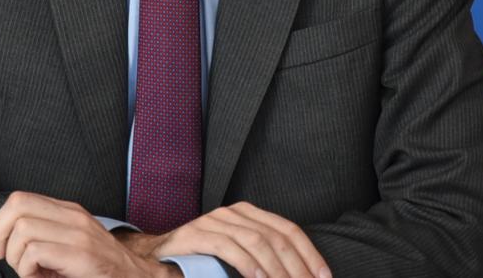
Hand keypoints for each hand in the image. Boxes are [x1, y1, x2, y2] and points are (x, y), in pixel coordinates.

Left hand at [0, 191, 173, 277]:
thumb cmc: (99, 268)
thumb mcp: (70, 243)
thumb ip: (45, 234)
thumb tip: (7, 241)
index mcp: (68, 211)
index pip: (19, 199)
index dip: (0, 223)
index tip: (1, 247)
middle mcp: (73, 217)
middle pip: (17, 205)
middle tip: (7, 257)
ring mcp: (78, 234)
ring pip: (23, 230)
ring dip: (17, 258)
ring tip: (31, 272)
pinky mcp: (81, 254)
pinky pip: (35, 252)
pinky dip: (27, 271)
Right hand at [133, 202, 329, 277]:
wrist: (159, 255)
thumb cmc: (204, 258)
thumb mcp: (239, 254)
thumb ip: (263, 258)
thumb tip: (295, 275)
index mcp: (249, 213)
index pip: (288, 229)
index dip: (309, 254)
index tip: (323, 276)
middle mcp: (234, 212)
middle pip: (277, 236)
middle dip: (297, 266)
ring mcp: (214, 221)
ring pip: (256, 241)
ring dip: (277, 269)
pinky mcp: (197, 234)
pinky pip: (229, 247)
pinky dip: (248, 265)